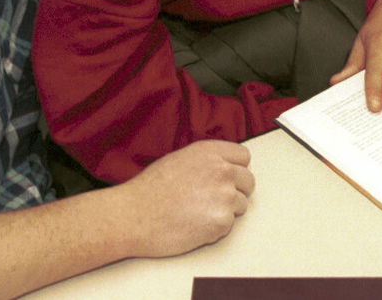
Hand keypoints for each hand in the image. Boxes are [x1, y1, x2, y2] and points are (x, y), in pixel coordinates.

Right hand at [121, 140, 253, 257]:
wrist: (133, 216)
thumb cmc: (150, 190)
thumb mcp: (179, 160)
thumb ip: (206, 162)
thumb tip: (222, 168)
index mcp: (210, 152)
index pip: (243, 157)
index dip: (235, 169)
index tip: (227, 178)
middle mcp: (222, 170)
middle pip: (248, 181)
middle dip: (235, 191)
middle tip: (213, 200)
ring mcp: (224, 196)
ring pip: (240, 205)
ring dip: (224, 211)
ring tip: (197, 213)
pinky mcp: (222, 221)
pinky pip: (228, 226)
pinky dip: (214, 229)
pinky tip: (193, 225)